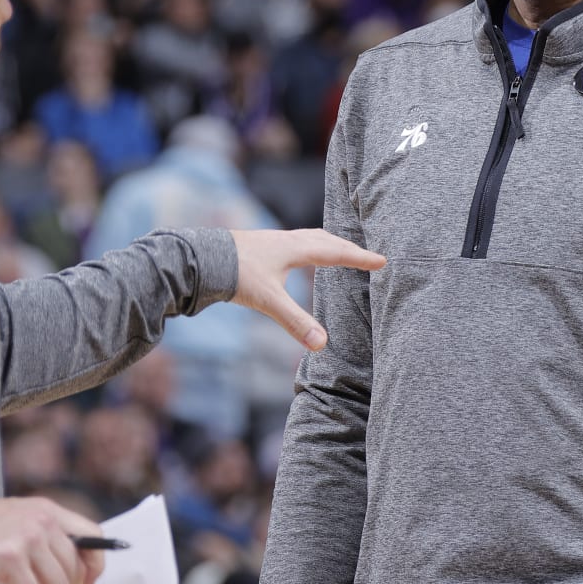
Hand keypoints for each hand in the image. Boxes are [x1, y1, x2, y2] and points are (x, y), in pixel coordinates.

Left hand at [230, 229, 385, 351]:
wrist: (200, 258)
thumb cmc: (236, 275)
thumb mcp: (269, 301)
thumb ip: (296, 322)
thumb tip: (322, 345)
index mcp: (296, 249)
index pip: (337, 253)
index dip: (360, 258)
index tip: (382, 261)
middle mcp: (288, 240)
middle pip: (327, 240)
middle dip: (349, 248)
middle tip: (367, 255)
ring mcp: (273, 241)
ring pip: (310, 238)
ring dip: (329, 244)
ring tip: (339, 250)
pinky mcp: (261, 246)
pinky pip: (296, 242)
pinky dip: (309, 247)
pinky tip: (300, 258)